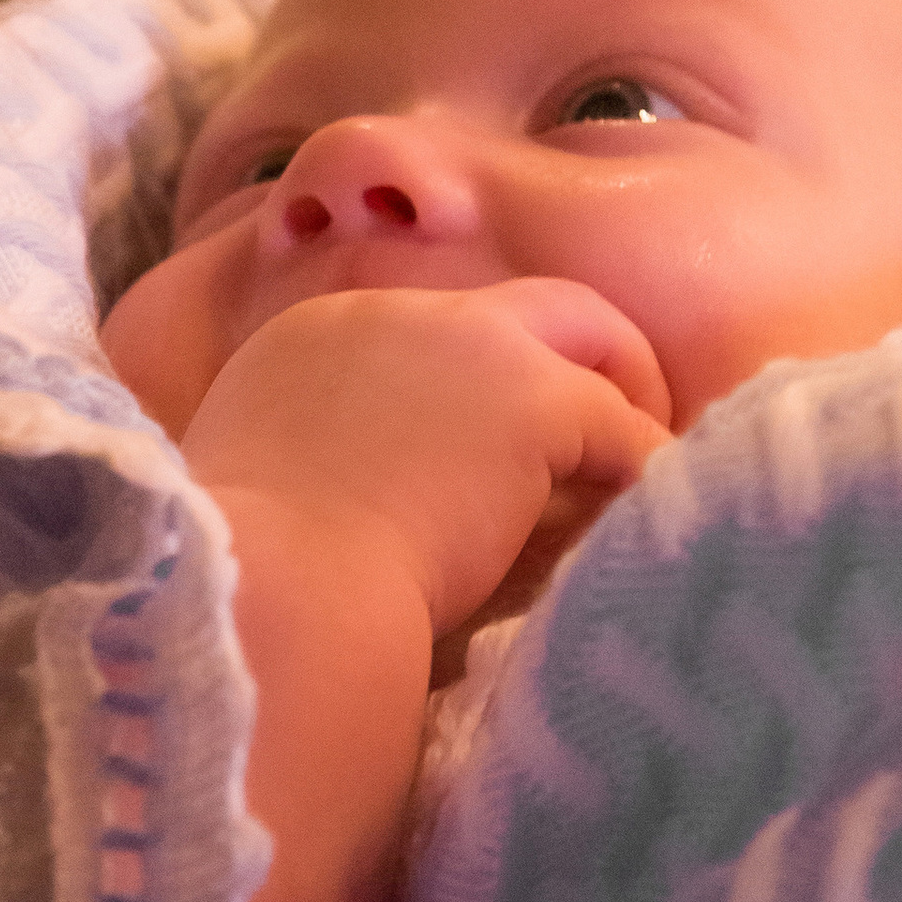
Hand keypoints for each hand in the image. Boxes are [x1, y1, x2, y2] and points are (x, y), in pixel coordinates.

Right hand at [177, 276, 670, 642]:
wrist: (270, 596)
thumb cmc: (246, 586)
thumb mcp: (256, 497)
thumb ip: (310, 471)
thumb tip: (346, 509)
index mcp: (314, 337)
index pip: (424, 334)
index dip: (474, 384)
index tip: (494, 444)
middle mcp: (391, 315)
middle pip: (515, 305)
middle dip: (572, 354)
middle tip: (599, 434)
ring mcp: (467, 344)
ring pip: (583, 335)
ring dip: (620, 398)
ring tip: (640, 470)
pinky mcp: (533, 400)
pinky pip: (622, 427)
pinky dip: (646, 464)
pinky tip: (656, 514)